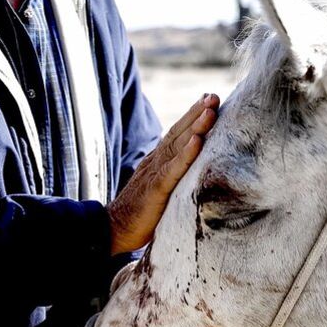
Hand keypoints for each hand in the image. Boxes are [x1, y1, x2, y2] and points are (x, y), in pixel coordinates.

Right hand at [108, 94, 219, 253]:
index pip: (176, 135)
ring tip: (211, 110)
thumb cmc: (141, 215)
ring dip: (196, 126)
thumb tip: (195, 173)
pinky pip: (173, 169)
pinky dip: (186, 154)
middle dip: (196, 113)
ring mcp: (154, 173)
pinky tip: (197, 142)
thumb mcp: (161, 191)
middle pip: (178, 132)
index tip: (208, 101)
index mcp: (157, 162)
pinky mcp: (155, 189)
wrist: (113, 230)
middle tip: (213, 96)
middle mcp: (155, 162)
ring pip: (177, 145)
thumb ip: (174, 179)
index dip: (192, 117)